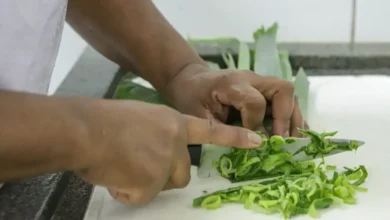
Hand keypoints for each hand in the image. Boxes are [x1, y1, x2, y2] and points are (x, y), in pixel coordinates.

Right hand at [75, 100, 261, 204]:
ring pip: (162, 184)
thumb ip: (154, 133)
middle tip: (137, 165)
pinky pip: (140, 195)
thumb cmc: (104, 121)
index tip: (257, 142)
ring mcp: (166, 162)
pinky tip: (113, 174)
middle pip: (182, 173)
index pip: (210, 130)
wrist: (85, 130)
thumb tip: (150, 151)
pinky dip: (126, 190)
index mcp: (172, 122)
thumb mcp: (139, 119)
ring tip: (121, 166)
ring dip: (144, 182)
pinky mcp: (152, 182)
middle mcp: (175, 142)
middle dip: (163, 175)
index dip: (233, 137)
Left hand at [166, 64, 308, 136]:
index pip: (255, 102)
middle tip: (283, 141)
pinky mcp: (262, 87)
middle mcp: (250, 78)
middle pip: (283, 90)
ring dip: (293, 117)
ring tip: (294, 141)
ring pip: (287, 93)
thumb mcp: (199, 116)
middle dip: (286, 117)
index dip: (256, 124)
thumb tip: (254, 145)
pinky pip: (283, 98)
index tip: (254, 142)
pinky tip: (293, 133)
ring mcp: (259, 81)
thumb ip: (224, 130)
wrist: (190, 80)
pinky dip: (290, 115)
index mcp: (232, 84)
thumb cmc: (191, 98)